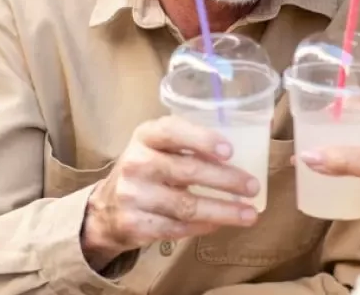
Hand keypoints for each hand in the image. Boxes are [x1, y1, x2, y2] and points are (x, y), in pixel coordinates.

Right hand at [81, 116, 259, 268]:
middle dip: (225, 180)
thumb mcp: (158, 148)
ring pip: (186, 206)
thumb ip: (190, 145)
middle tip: (253, 186)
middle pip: (187, 171)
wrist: (107, 209)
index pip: (172, 131)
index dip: (202, 140)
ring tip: (249, 214)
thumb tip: (242, 149)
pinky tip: (220, 224)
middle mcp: (135, 163)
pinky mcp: (135, 224)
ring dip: (223, 211)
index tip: (230, 151)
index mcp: (144, 136)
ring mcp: (132, 196)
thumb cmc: (147, 171)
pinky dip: (203, 227)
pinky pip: (177, 228)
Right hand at [298, 102, 359, 219]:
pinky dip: (340, 178)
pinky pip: (357, 178)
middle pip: (358, 127)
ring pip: (355, 153)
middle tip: (304, 130)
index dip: (345, 100)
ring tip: (306, 154)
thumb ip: (347, 160)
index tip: (317, 102)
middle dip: (333, 129)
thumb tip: (305, 156)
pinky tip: (321, 179)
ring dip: (334, 154)